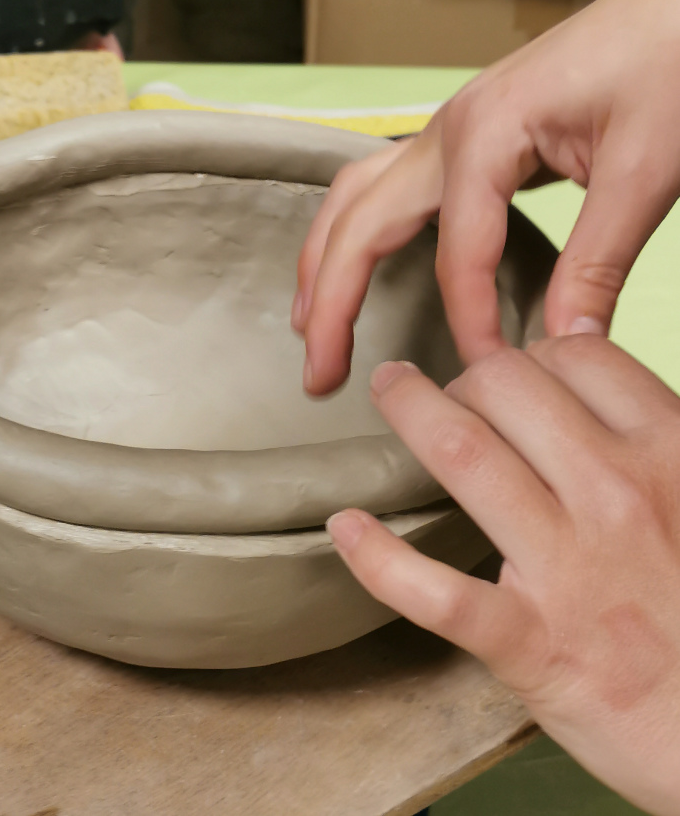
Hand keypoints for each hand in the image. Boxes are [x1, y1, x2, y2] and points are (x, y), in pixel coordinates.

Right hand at [293, 0, 679, 394]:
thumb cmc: (668, 58)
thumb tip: (565, 343)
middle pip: (359, 225)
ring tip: (308, 324)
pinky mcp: (461, 139)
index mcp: (485, 132)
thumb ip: (599, 260)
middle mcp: (447, 130)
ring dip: (324, 264)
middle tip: (319, 376)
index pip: (457, 254)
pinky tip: (352, 262)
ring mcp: (446, 131)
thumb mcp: (646, 166)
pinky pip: (381, 189)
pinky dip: (352, 234)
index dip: (467, 321)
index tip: (485, 372)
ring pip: (354, 200)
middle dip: (332, 304)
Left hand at [328, 335, 679, 814]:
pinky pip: (437, 591)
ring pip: (463, 452)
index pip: (576, 355)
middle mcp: (617, 495)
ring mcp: (569, 567)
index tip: (510, 371)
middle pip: (507, 383)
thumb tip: (589, 386)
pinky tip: (346, 527)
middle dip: (464, 375)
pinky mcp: (530, 642)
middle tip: (452, 392)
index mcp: (670, 453)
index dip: (531, 351)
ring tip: (389, 391)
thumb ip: (651, 440)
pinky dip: (379, 557)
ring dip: (410, 409)